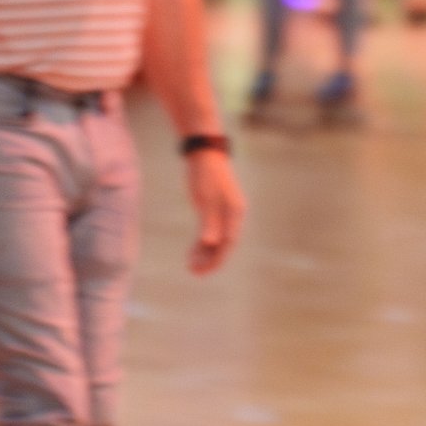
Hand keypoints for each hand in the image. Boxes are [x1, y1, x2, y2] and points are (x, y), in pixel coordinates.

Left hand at [185, 146, 244, 274]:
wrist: (203, 153)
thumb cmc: (204, 174)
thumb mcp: (204, 198)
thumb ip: (209, 221)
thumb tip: (210, 243)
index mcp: (235, 212)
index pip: (228, 243)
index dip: (216, 259)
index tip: (202, 271)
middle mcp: (233, 215)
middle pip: (224, 244)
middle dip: (210, 260)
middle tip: (194, 272)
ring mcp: (225, 212)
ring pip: (217, 239)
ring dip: (205, 253)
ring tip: (190, 265)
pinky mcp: (215, 209)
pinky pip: (212, 230)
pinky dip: (203, 242)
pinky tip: (192, 251)